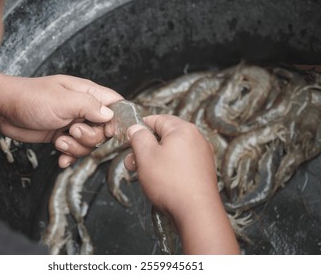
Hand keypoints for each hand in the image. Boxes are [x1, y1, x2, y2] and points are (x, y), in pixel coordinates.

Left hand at [0, 69, 122, 166]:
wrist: (4, 109)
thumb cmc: (31, 98)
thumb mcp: (63, 101)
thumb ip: (89, 106)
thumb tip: (110, 115)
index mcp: (88, 94)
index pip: (116, 105)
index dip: (117, 121)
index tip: (108, 131)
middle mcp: (83, 109)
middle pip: (104, 131)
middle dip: (90, 137)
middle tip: (72, 130)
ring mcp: (73, 123)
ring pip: (90, 143)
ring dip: (76, 147)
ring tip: (60, 140)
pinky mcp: (63, 136)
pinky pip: (75, 151)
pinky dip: (69, 156)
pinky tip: (60, 155)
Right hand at [124, 115, 238, 253]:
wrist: (197, 213)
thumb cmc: (170, 183)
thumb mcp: (146, 155)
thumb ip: (138, 137)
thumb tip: (136, 128)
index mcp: (183, 129)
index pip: (157, 119)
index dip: (139, 127)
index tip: (129, 139)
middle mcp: (196, 139)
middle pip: (164, 136)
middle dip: (145, 148)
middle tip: (132, 162)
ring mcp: (202, 155)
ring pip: (172, 151)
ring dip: (154, 159)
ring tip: (143, 174)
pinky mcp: (203, 171)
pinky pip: (181, 163)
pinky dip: (168, 167)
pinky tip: (159, 181)